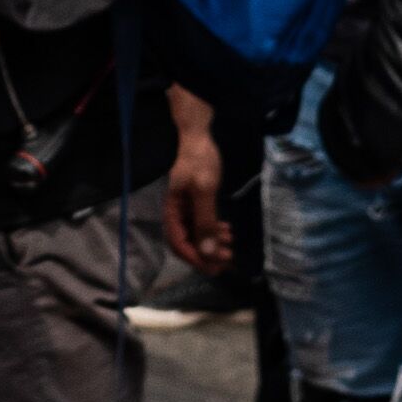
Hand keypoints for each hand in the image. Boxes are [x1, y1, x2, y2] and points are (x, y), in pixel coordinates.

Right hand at [160, 83, 236, 272]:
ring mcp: (184, 207)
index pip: (179, 243)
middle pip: (187, 242)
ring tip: (230, 246)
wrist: (197, 134)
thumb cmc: (198, 160)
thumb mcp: (204, 191)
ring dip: (212, 243)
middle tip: (227, 261)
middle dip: (206, 253)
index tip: (214, 267)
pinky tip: (227, 231)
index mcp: (171, 210)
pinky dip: (213, 230)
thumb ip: (205, 222)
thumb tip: (208, 253)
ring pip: (196, 234)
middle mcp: (175, 212)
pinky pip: (202, 223)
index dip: (195, 258)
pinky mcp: (194, 201)